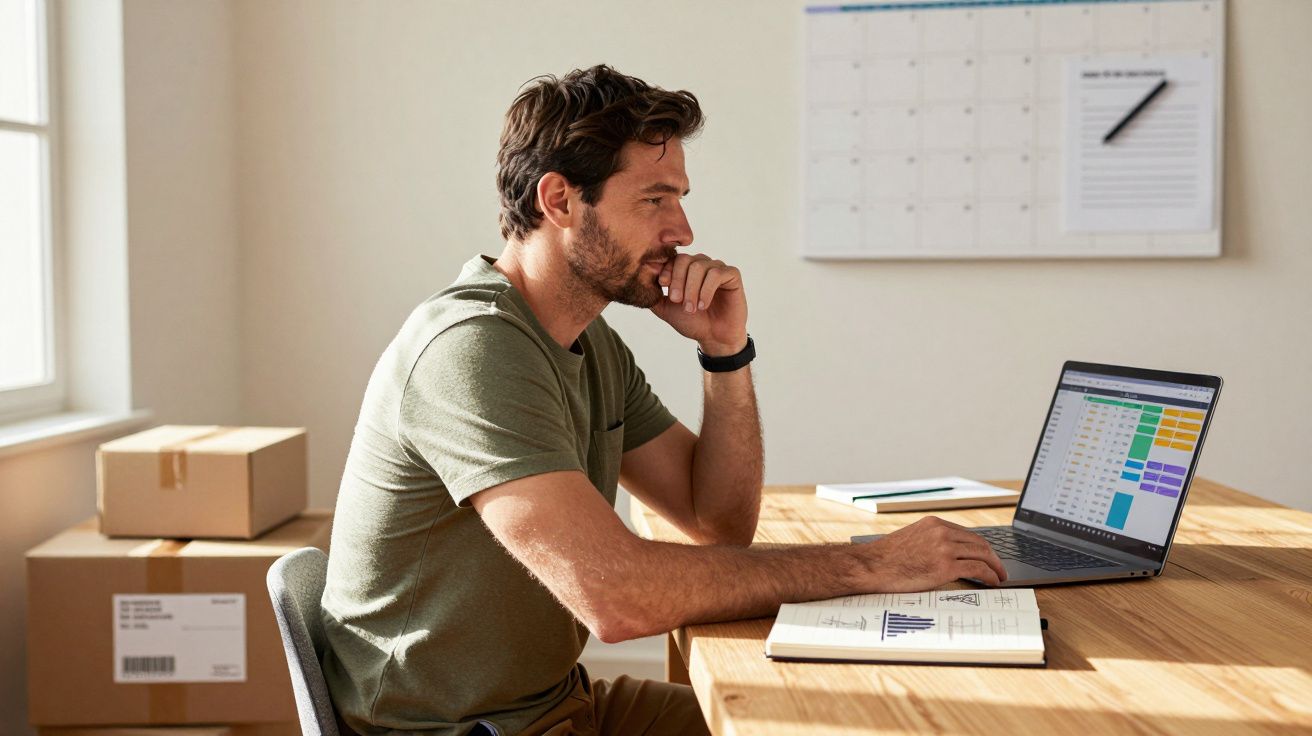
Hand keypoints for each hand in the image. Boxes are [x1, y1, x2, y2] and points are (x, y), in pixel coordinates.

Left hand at [650, 253, 748, 354]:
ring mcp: (717, 268)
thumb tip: (639, 282)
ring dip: (692, 288)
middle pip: (685, 260)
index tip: (662, 285)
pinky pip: (716, 274)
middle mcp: (701, 264)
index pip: (673, 259)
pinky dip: (707, 289)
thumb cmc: (692, 322)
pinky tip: (703, 305)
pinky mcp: (732, 275)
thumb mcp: (667, 309)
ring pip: (700, 266)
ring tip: (691, 308)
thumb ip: (654, 296)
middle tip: (676, 300)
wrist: (714, 337)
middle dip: (678, 280)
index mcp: (686, 269)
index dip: (666, 270)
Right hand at [855, 517, 1007, 589]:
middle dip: (993, 556)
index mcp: (933, 524)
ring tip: (1000, 577)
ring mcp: (944, 548)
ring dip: (995, 567)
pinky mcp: (945, 566)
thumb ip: (929, 542)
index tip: (987, 556)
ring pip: (982, 555)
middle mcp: (941, 532)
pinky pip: (978, 570)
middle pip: (979, 542)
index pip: (967, 533)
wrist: (870, 567)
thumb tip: (946, 556)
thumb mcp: (910, 540)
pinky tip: (993, 582)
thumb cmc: (886, 559)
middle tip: (1000, 568)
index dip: (981, 546)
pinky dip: (990, 576)